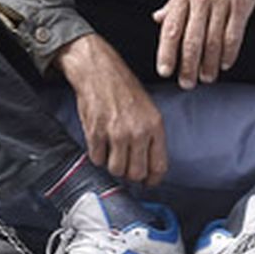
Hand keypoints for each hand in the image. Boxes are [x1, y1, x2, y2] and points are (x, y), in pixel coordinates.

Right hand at [55, 34, 168, 185]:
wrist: (98, 70)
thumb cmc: (123, 88)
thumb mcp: (148, 110)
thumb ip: (151, 136)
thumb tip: (148, 164)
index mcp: (155, 126)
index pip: (159, 166)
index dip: (152, 180)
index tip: (147, 183)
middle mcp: (137, 132)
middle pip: (136, 173)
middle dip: (130, 174)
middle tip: (126, 166)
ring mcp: (116, 133)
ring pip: (116, 170)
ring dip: (112, 165)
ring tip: (112, 152)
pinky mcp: (96, 133)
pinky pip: (97, 159)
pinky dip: (97, 155)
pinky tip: (100, 142)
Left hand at [153, 0, 254, 88]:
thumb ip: (173, 3)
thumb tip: (157, 19)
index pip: (171, 28)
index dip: (166, 52)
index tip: (164, 71)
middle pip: (192, 39)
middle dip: (188, 66)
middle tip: (186, 83)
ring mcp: (222, 2)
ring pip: (213, 40)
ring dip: (209, 64)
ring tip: (206, 78)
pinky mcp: (242, 4)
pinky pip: (234, 33)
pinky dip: (229, 52)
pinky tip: (225, 64)